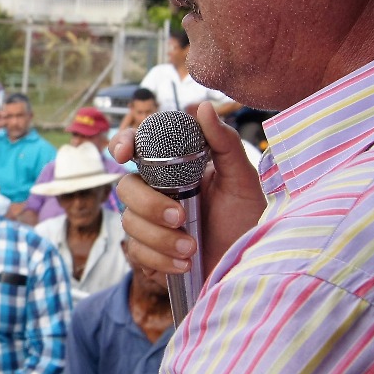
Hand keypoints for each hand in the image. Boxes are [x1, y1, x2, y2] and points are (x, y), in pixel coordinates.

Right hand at [109, 101, 265, 280]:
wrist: (250, 266)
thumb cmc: (247, 220)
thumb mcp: (242, 179)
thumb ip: (224, 142)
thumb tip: (202, 106)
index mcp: (175, 169)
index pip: (138, 148)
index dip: (123, 144)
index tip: (124, 153)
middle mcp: (158, 193)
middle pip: (126, 188)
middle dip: (149, 205)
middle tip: (179, 216)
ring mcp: (151, 224)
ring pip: (129, 223)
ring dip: (160, 237)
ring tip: (191, 248)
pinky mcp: (149, 254)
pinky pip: (136, 253)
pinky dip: (160, 259)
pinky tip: (184, 264)